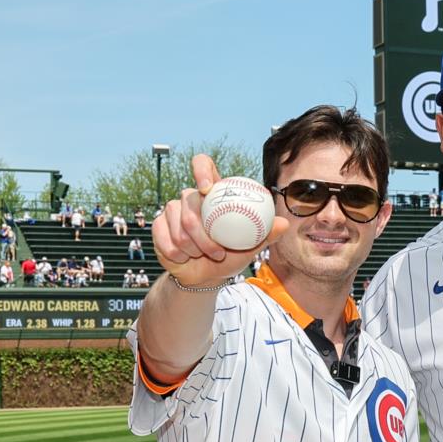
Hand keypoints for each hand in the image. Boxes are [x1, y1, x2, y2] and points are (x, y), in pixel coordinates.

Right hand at [152, 154, 287, 285]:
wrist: (204, 277)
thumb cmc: (230, 257)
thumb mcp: (250, 247)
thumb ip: (265, 235)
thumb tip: (283, 224)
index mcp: (214, 194)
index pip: (203, 164)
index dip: (201, 169)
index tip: (207, 187)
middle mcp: (191, 197)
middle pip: (189, 201)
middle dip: (203, 234)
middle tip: (217, 252)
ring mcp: (172, 210)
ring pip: (178, 223)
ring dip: (192, 246)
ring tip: (202, 255)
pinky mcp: (159, 225)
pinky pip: (164, 237)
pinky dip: (177, 253)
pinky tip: (184, 258)